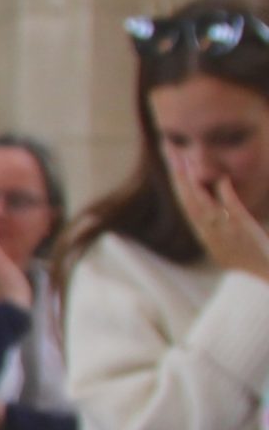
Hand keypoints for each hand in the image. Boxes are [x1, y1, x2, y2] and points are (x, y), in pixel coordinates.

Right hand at [169, 159, 268, 285]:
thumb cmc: (249, 258)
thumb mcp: (229, 235)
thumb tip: (218, 183)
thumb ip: (222, 210)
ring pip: (202, 204)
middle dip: (177, 172)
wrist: (261, 281)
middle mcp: (209, 230)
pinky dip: (225, 196)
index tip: (170, 155)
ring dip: (193, 182)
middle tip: (169, 147)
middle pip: (187, 197)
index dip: (176, 177)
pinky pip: (232, 211)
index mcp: (204, 230)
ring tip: (186, 159)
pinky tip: (221, 180)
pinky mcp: (242, 231)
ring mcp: (224, 231)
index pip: (185, 198)